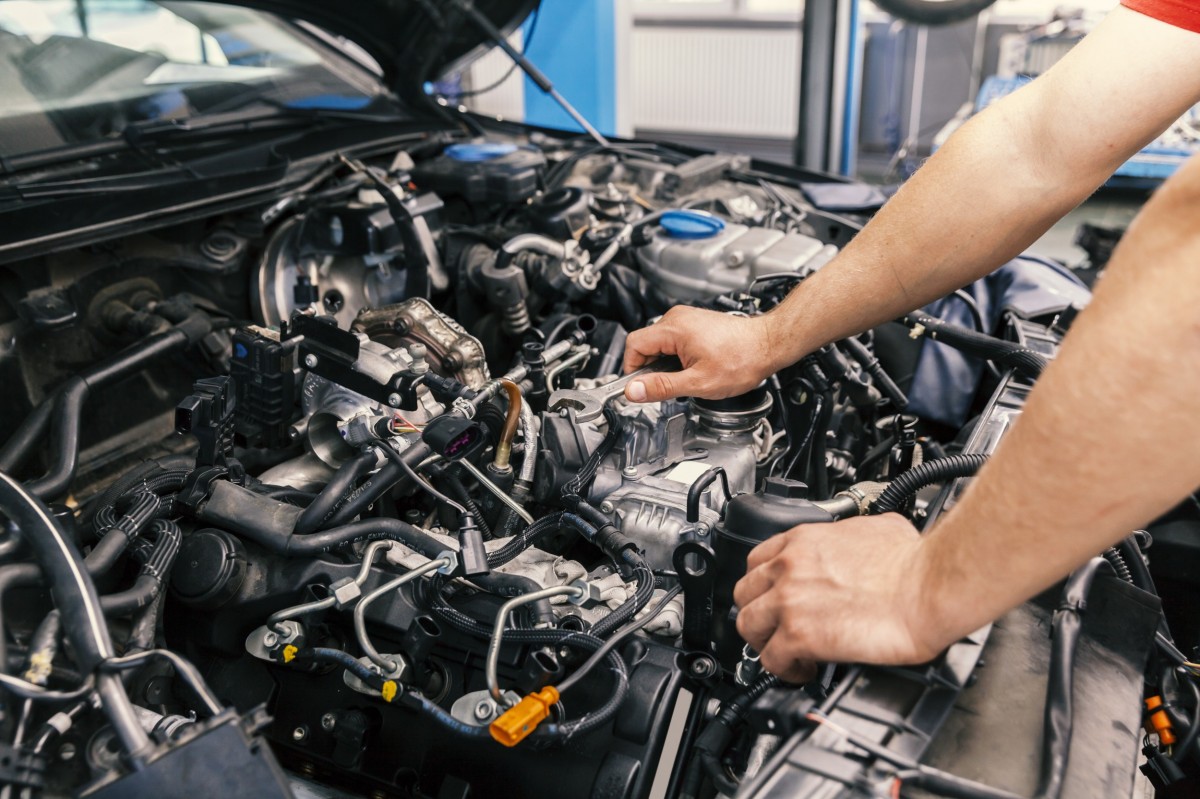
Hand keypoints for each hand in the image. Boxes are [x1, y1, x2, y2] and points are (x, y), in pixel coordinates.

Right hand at [622, 307, 779, 402]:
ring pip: (659, 344)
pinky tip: (693, 368)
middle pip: (645, 345)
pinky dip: (676, 357)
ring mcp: (686, 319)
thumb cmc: (742, 360)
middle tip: (667, 386)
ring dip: (665, 364)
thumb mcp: (698, 382)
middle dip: (651, 369)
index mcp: (673, 328)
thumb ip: (662, 387)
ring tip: (686, 377)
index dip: (633, 369)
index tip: (640, 387)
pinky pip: (672, 341)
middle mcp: (677, 318)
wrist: (768, 346)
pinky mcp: (694, 324)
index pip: (634, 345)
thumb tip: (634, 391)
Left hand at [733, 515, 948, 682]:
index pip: (758, 561)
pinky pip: (771, 660)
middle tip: (777, 628)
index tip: (774, 597)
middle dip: (759, 613)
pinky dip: (785, 669)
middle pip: (744, 594)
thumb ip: (853, 536)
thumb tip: (865, 542)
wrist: (929, 587)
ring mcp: (790, 601)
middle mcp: (789, 568)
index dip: (765, 584)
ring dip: (765, 643)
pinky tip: (805, 670)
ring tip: (787, 653)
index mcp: (804, 541)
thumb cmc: (914, 562)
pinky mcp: (800, 635)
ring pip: (748, 626)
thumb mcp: (878, 528)